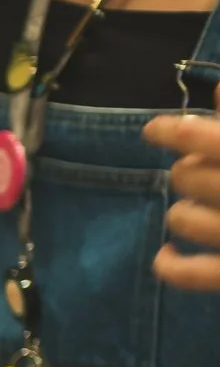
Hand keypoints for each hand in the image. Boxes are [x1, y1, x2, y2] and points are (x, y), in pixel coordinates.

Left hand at [146, 109, 219, 289]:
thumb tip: (217, 91)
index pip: (204, 138)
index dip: (173, 131)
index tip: (153, 130)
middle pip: (187, 175)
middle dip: (188, 170)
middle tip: (202, 171)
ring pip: (181, 218)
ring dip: (182, 210)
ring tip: (196, 207)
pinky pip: (189, 274)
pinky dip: (170, 265)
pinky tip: (166, 254)